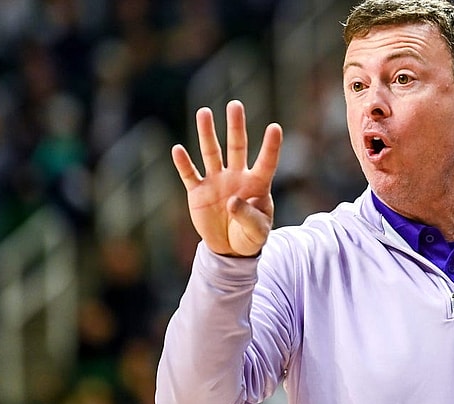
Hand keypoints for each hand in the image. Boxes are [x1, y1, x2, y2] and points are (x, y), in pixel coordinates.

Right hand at [171, 100, 282, 256]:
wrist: (229, 249)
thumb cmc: (250, 237)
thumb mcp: (257, 232)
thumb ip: (248, 216)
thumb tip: (233, 201)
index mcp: (257, 184)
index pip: (266, 162)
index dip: (271, 146)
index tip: (275, 128)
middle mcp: (236, 177)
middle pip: (237, 147)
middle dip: (236, 126)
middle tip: (235, 105)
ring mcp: (216, 182)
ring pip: (211, 153)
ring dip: (207, 134)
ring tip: (204, 112)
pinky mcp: (198, 192)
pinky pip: (190, 175)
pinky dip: (183, 164)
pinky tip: (178, 149)